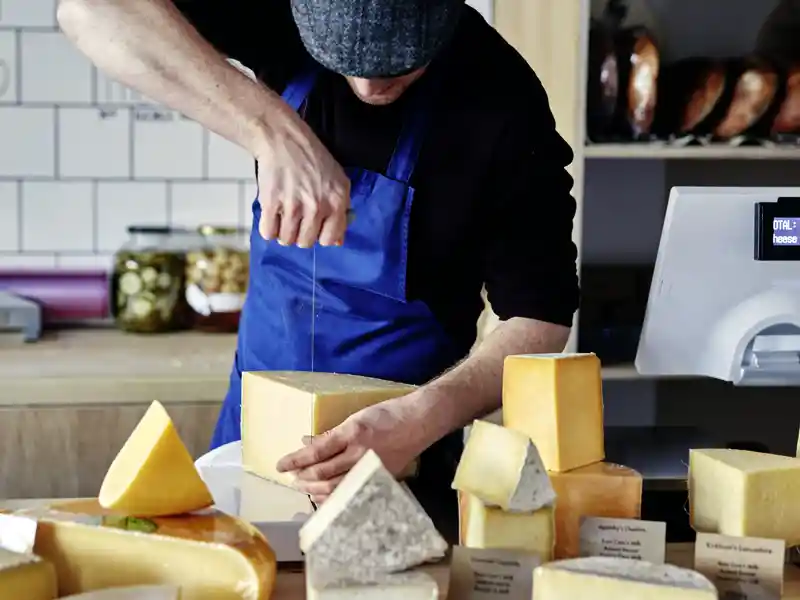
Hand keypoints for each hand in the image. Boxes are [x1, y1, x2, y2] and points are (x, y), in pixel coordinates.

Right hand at [256, 104, 349, 247]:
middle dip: (299, 234)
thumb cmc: (311, 157)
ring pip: (286, 239)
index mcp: (337, 201)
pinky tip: (271, 214)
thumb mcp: (337, 180)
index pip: (330, 239)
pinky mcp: (271, 202)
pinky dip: (268, 228)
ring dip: (283, 232)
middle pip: (305, 242)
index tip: (313, 227)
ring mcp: (293, 206)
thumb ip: (341, 211)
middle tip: (295, 219)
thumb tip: (338, 242)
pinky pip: (268, 232)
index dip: (320, 236)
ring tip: (282, 215)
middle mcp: (317, 206)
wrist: (283, 138)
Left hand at [276, 400, 423, 503]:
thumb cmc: (388, 413)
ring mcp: (370, 469)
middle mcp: (359, 453)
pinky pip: (351, 493)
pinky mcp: (379, 479)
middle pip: (322, 473)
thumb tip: (307, 442)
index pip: (316, 451)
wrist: (419, 421)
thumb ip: (332, 433)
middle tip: (291, 478)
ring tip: (303, 486)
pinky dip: (335, 496)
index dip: (296, 460)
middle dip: (302, 477)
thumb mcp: (356, 417)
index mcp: (352, 433)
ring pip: (335, 487)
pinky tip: (324, 496)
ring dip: (314, 489)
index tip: (280, 465)